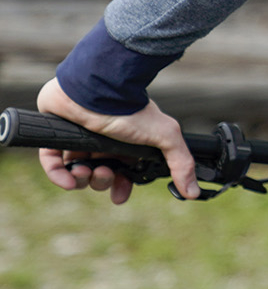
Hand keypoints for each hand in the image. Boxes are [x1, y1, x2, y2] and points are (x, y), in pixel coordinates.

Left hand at [36, 77, 198, 203]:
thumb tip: (194, 192)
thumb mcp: (165, 138)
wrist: (98, 92)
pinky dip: (58, 176)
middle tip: (104, 174)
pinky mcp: (56, 138)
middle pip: (99, 175)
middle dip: (102, 181)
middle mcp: (102, 143)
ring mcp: (78, 140)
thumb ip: (181, 164)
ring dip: (82, 179)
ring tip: (86, 171)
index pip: (122, 172)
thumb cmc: (131, 112)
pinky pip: (51, 164)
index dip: (121, 186)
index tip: (119, 196)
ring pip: (76, 171)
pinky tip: (68, 180)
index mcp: (126, 144)